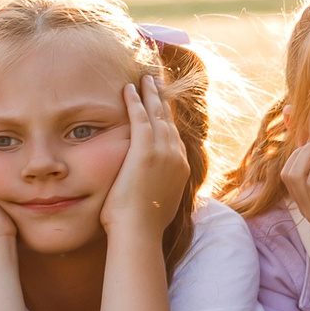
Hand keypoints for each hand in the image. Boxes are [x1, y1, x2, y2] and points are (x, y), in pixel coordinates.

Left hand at [103, 76, 192, 239]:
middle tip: (156, 83)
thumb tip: (154, 192)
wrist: (139, 231)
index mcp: (181, 168)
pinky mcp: (145, 150)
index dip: (167, 118)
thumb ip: (159, 191)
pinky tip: (128, 89)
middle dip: (162, 100)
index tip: (162, 105)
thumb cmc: (143, 226)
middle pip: (169, 120)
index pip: (174, 135)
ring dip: (150, 94)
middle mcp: (177, 156)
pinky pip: (140, 118)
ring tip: (145, 79)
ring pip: (157, 114)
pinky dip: (135, 102)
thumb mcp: (159, 204)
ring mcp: (163, 152)